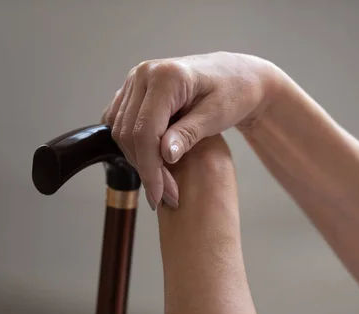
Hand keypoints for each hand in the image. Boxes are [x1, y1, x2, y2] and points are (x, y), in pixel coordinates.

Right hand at [101, 52, 277, 209]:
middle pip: (129, 133)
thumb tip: (165, 156)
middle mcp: (145, 73)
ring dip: (138, 160)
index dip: (150, 168)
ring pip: (121, 130)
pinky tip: (153, 161)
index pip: (145, 131)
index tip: (161, 195)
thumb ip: (189, 134)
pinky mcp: (134, 89)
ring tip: (163, 181)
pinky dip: (133, 145)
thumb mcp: (217, 116)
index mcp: (167, 76)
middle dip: (146, 169)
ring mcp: (136, 80)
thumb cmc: (235, 92)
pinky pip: (121, 122)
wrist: (238, 76)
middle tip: (167, 195)